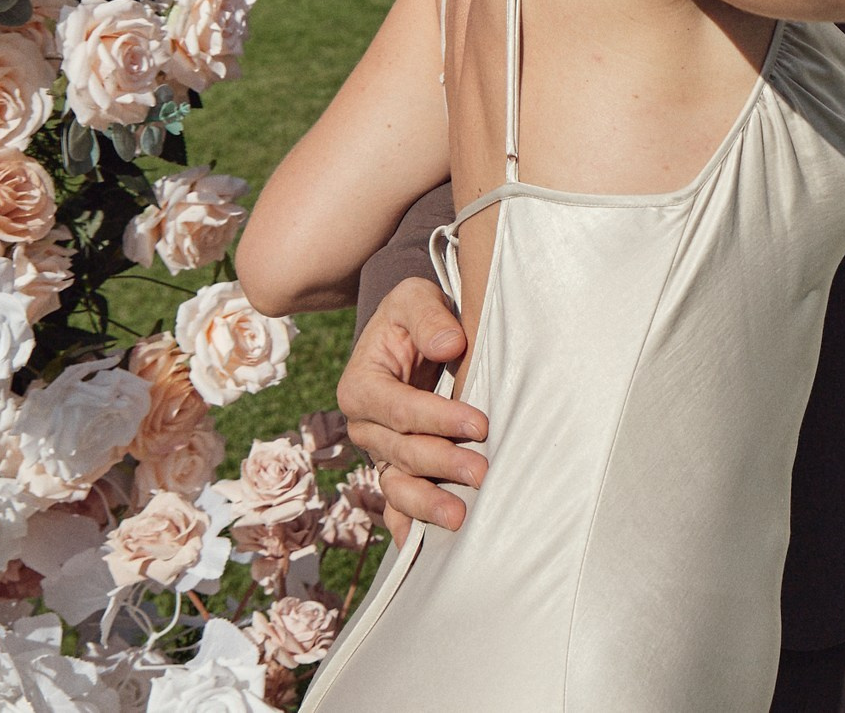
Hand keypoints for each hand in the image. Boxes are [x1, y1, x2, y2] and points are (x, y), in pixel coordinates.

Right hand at [338, 278, 489, 536]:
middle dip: (440, 462)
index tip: (479, 423)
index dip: (437, 417)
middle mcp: (365, 423)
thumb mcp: (417, 299)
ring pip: (395, 483)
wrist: (416, 333)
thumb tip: (449, 346)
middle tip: (483, 472)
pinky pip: (396, 501)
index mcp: (362, 383)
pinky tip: (423, 546)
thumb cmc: (418, 315)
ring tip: (460, 517)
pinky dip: (407, 524)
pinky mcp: (396, 466)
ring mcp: (379, 450)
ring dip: (425, 502)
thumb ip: (430, 319)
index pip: (397, 407)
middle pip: (399, 450)